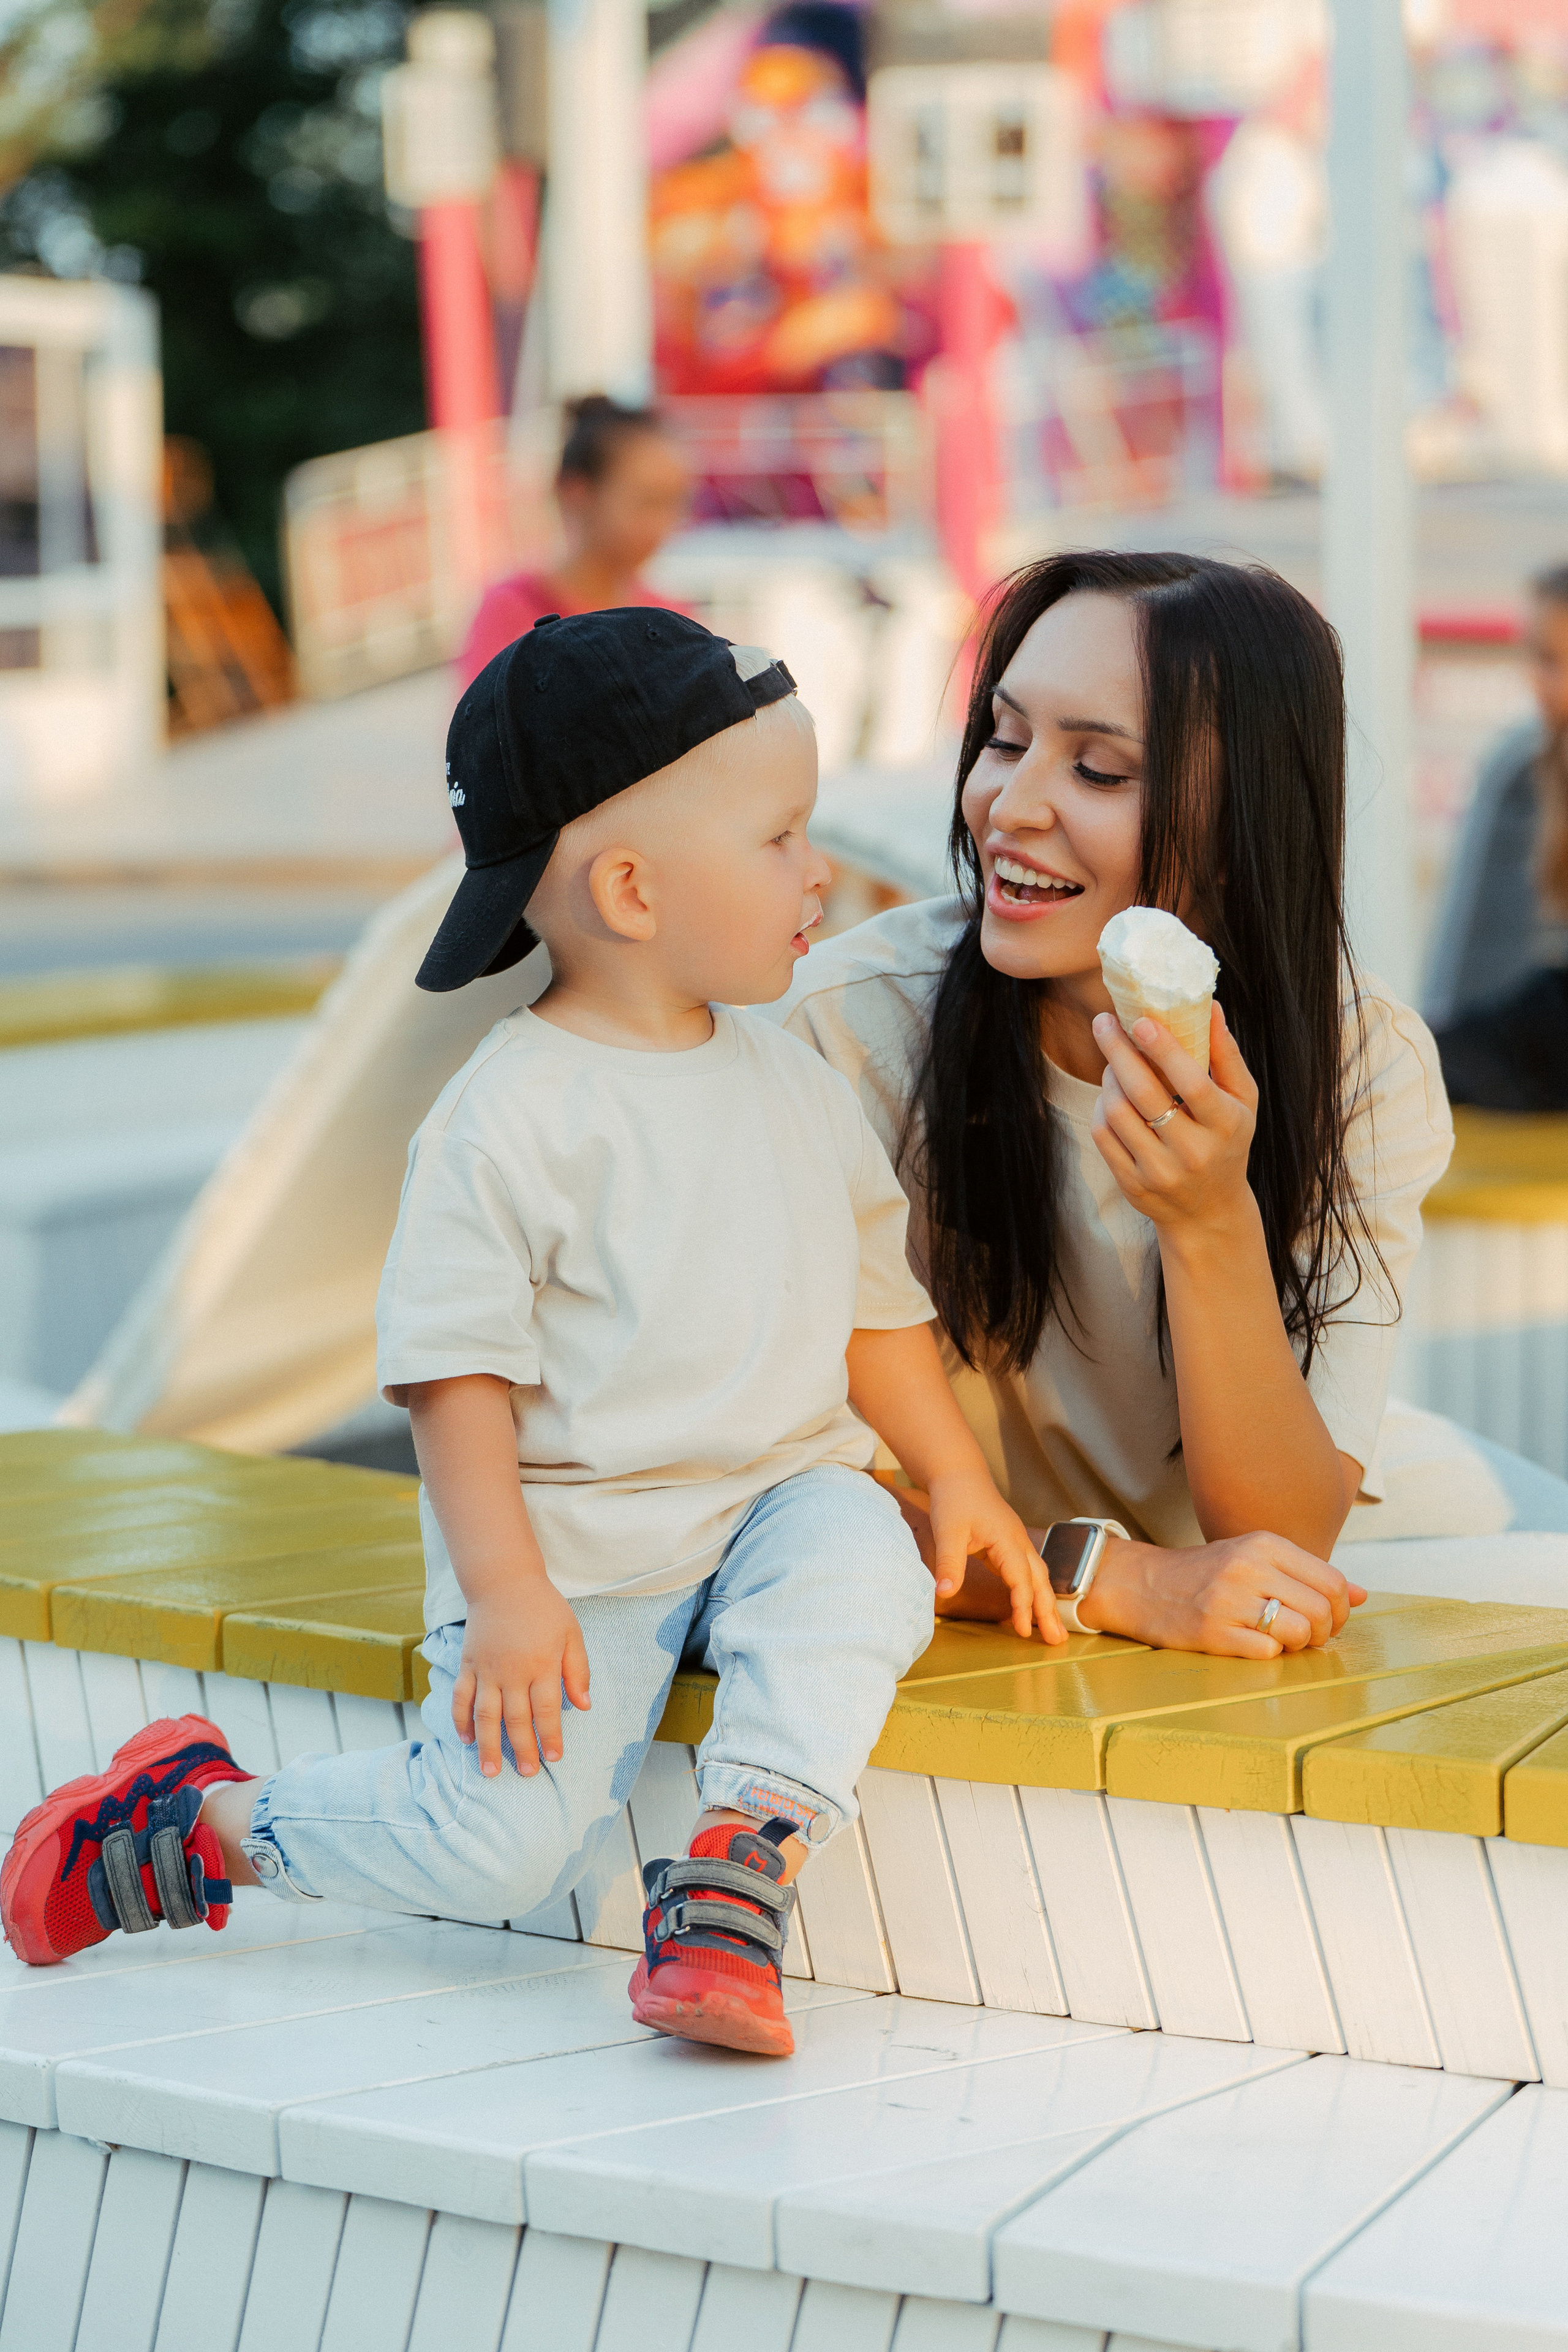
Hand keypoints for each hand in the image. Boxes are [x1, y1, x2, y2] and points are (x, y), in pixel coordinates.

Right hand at [453, 1581, 590, 1776]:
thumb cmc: (543, 1608)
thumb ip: (578, 1670)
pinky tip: (466, 1740)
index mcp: (541, 1664)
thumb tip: (584, 1706)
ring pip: (485, 1715)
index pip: (546, 1710)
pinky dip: (460, 1720)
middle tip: (527, 1773)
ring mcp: (486, 1669)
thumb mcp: (571, 1634)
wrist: (504, 1581)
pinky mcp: (468, 1664)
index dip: (550, 1736)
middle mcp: (512, 1671)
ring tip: (491, 1771)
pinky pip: (461, 1697)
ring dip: (488, 1745)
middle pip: (516, 1718)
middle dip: (522, 1749)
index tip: (554, 1758)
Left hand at [927, 1466, 1064, 1642]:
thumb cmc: (954, 1500)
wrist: (960, 1475)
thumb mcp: (948, 1532)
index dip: (1023, 1607)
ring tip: (1054, 1632)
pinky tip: (1030, 1608)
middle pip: (1040, 1582)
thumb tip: (944, 1593)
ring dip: (1046, 1604)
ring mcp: (1017, 1544)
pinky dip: (1032, 1592)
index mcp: (1007, 1540)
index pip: (1021, 1579)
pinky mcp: (1009, 1546)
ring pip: (1038, 1577)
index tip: (1022, 1631)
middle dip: (1049, 1612)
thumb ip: (949, 1563)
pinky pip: (1026, 1573)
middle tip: (1057, 1642)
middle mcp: (1019, 1543)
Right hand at [1082, 1529, 1365, 1657]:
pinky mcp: (1212, 1631)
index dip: (1341, 1610)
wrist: (1141, 1584)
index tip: (1327, 1620)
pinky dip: (1269, 1656)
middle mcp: (1248, 1567)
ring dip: (1298, 1647)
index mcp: (1264, 1544)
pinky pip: (1267, 1653)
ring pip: (1299, 1633)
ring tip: (1280, 1642)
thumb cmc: (1205, 1574)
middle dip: (1324, 1633)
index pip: (1332, 1581)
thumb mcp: (1255, 1558)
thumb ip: (1307, 1574)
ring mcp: (1229, 1599)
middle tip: (1308, 1638)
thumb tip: (1363, 1596)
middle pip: (1322, 1610)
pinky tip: (1253, 1645)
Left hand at [1090, 1001, 1256, 1237]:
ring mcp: (1160, 1172)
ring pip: (1118, 1112)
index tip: (1139, 1020)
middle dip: (1118, 1051)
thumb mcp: (1242, 1101)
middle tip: (1104, 1022)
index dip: (1164, 1049)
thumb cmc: (1227, 1142)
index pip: (1192, 1083)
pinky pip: (1104, 1136)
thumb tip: (1209, 1006)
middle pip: (1144, 1093)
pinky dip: (1102, 1108)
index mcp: (1225, 1126)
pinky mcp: (1133, 1185)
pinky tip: (1111, 1095)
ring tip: (1113, 1061)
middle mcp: (1194, 1152)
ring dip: (1109, 1077)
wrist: (1209, 1212)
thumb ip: (1227, 1055)